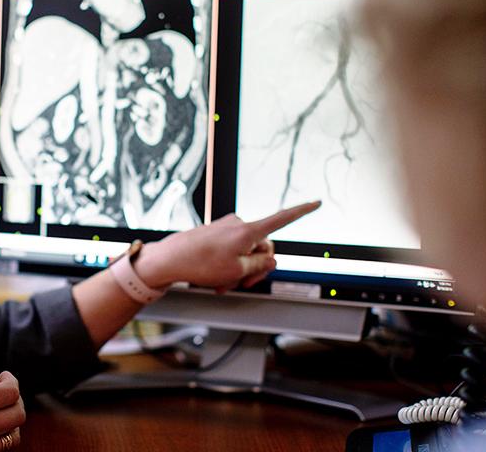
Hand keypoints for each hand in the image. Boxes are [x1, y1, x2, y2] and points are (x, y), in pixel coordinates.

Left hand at [138, 201, 320, 292]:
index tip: (316, 203)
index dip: (302, 212)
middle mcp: (239, 225)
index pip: (282, 219)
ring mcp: (226, 229)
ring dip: (239, 271)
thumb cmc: (198, 263)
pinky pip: (231, 251)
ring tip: (223, 283)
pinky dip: (227, 266)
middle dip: (256, 268)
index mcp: (248, 231)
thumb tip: (271, 260)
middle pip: (263, 248)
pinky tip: (216, 279)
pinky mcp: (216, 234)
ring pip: (245, 252)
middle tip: (243, 283)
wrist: (169, 259)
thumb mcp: (238, 271)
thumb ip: (261, 265)